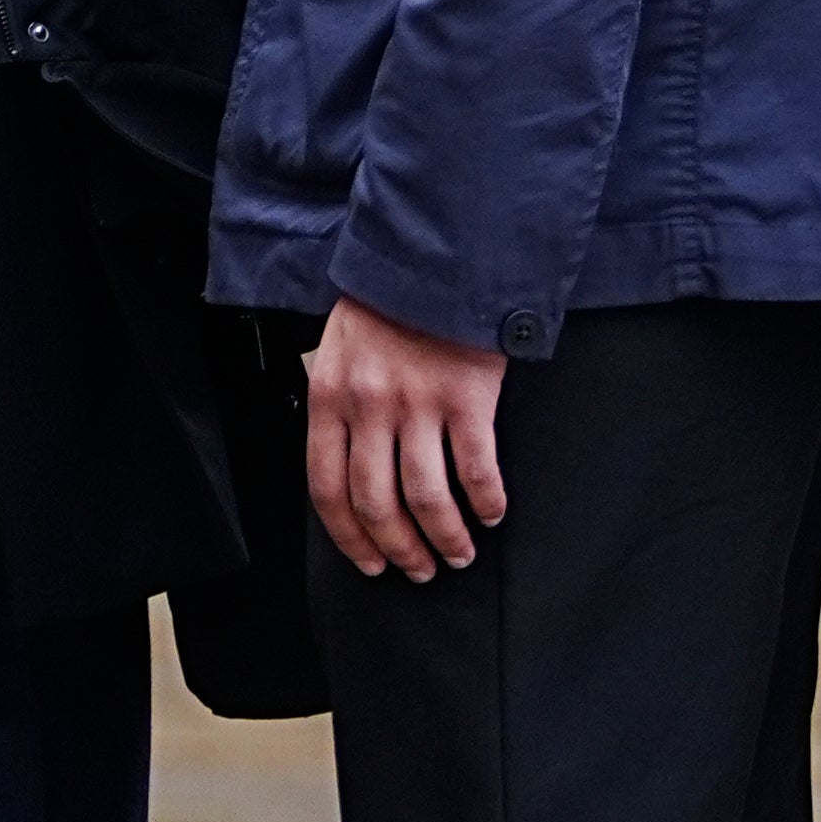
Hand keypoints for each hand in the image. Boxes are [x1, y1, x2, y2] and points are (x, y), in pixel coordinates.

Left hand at [304, 292, 510, 578]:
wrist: (440, 252)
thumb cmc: (391, 302)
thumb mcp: (340, 349)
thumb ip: (340, 405)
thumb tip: (349, 467)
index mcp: (329, 397)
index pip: (328, 489)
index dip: (350, 538)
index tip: (370, 564)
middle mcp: (369, 407)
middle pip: (377, 503)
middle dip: (399, 549)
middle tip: (419, 570)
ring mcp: (419, 404)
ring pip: (426, 498)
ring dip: (444, 537)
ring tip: (458, 555)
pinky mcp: (467, 397)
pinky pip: (476, 469)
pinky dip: (485, 502)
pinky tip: (492, 514)